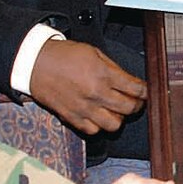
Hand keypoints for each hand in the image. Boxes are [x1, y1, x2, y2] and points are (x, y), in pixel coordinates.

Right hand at [30, 40, 145, 135]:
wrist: (36, 64)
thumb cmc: (64, 56)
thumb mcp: (94, 53)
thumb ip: (114, 69)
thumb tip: (130, 81)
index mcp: (103, 75)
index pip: (136, 89)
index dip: (146, 91)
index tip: (146, 91)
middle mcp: (95, 93)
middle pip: (129, 108)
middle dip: (137, 104)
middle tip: (135, 101)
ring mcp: (84, 108)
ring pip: (114, 125)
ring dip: (119, 117)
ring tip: (116, 110)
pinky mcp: (72, 118)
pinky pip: (93, 130)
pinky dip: (99, 125)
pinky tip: (99, 116)